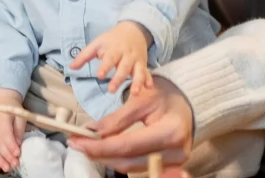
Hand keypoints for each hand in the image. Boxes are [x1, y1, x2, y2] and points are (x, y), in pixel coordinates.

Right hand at [0, 87, 24, 173]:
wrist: (0, 102)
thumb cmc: (12, 109)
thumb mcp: (20, 116)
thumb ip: (18, 130)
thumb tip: (18, 144)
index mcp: (1, 119)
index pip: (5, 134)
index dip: (10, 145)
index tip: (17, 153)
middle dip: (6, 156)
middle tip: (14, 164)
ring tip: (5, 169)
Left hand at [67, 76, 194, 176]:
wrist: (187, 103)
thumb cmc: (165, 96)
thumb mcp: (141, 100)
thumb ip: (117, 119)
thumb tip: (90, 131)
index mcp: (170, 131)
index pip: (128, 145)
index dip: (100, 146)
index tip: (77, 141)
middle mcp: (174, 152)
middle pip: (128, 161)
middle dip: (99, 154)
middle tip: (76, 144)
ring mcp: (173, 163)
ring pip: (131, 168)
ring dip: (106, 158)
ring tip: (86, 146)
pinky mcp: (168, 167)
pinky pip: (137, 167)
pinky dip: (118, 159)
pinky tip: (103, 151)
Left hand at [69, 21, 153, 94]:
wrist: (133, 29)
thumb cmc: (111, 39)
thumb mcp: (97, 44)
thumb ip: (84, 56)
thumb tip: (71, 67)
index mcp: (114, 49)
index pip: (109, 58)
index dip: (105, 67)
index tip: (99, 76)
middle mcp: (126, 55)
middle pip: (123, 67)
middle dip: (118, 78)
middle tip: (111, 90)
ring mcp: (136, 60)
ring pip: (138, 71)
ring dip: (137, 82)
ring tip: (135, 93)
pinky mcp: (143, 64)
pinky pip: (147, 72)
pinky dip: (149, 80)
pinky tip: (149, 88)